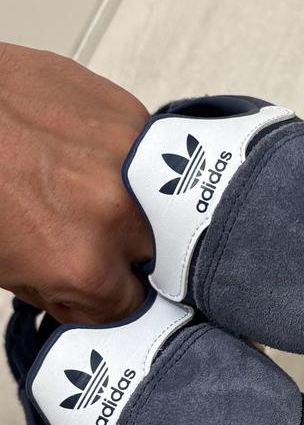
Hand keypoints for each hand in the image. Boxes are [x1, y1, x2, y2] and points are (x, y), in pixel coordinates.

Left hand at [0, 43, 151, 322]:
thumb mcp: (1, 266)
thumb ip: (60, 289)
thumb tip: (90, 299)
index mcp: (81, 263)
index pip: (131, 309)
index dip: (111, 299)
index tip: (99, 288)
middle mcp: (117, 213)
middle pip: (159, 260)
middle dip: (129, 256)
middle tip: (90, 238)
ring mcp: (132, 160)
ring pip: (165, 207)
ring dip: (138, 208)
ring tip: (93, 194)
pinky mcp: (131, 116)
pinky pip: (149, 159)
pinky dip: (127, 165)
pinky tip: (88, 156)